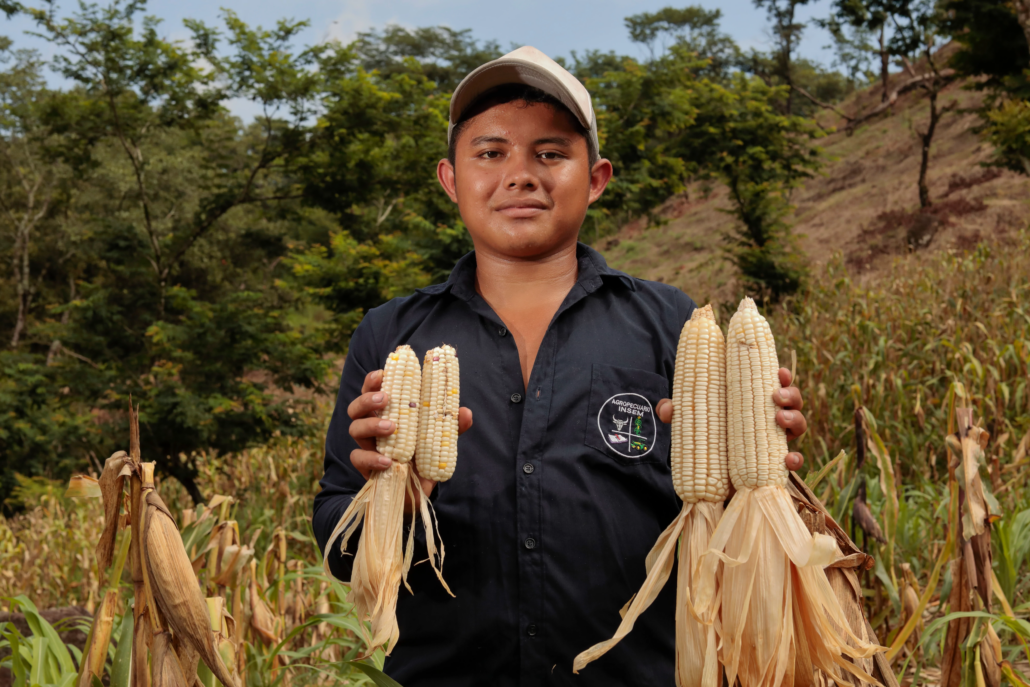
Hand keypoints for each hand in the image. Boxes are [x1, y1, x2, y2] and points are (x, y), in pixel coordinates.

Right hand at [348, 369, 473, 511]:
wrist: (419, 489)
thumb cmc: (425, 457)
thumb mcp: (442, 439)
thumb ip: (452, 426)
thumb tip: (465, 413)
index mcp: (387, 414)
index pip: (372, 392)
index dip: (373, 381)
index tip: (383, 373)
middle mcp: (373, 428)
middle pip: (357, 407)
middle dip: (367, 399)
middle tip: (386, 399)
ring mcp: (368, 447)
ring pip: (355, 429)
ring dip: (372, 424)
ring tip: (393, 427)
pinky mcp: (366, 467)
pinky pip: (358, 458)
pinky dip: (371, 458)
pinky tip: (389, 461)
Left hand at [656, 367, 806, 471]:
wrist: (709, 475)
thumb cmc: (705, 435)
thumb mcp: (688, 421)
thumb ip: (678, 412)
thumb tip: (666, 408)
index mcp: (753, 399)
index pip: (772, 380)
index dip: (781, 375)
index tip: (778, 371)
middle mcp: (770, 417)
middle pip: (791, 400)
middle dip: (789, 394)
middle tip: (775, 395)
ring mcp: (776, 440)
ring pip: (797, 425)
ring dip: (794, 419)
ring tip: (779, 419)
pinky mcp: (776, 463)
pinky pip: (793, 461)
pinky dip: (795, 460)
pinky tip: (788, 460)